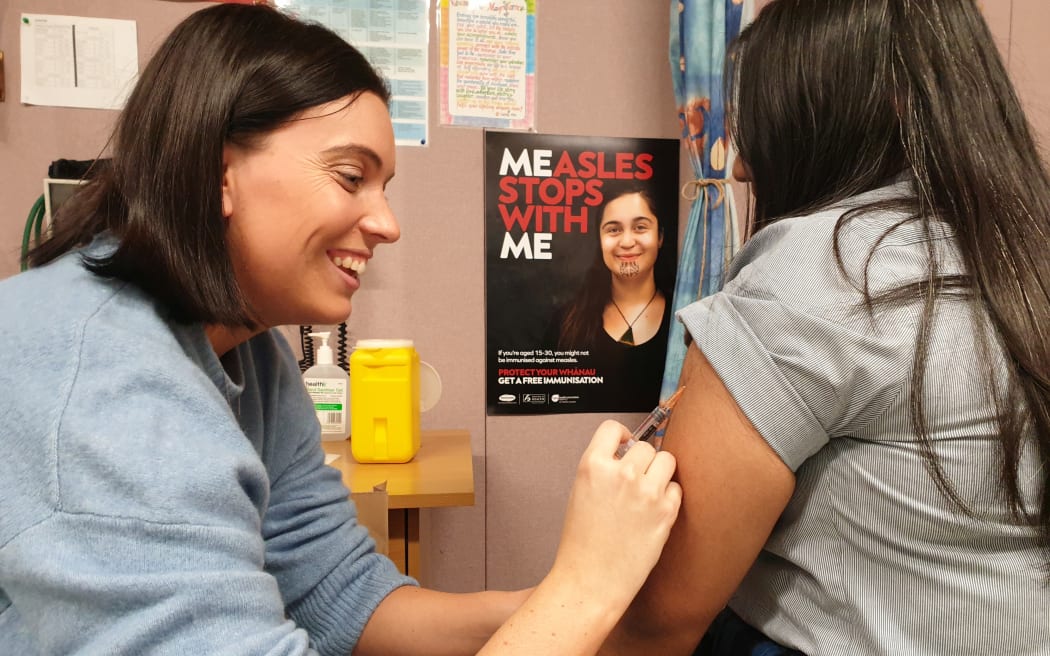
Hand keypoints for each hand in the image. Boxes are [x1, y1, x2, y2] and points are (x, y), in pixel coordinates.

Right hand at [550, 420, 681, 608]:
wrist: (590, 581)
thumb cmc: (582, 544)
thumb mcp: (580, 493)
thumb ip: (602, 469)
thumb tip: (626, 453)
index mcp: (592, 467)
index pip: (612, 428)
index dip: (622, 435)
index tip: (625, 444)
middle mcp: (621, 474)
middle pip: (646, 446)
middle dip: (643, 460)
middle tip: (637, 480)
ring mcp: (646, 492)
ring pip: (667, 460)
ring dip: (660, 472)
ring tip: (649, 492)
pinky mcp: (666, 512)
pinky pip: (676, 488)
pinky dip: (669, 496)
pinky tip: (654, 511)